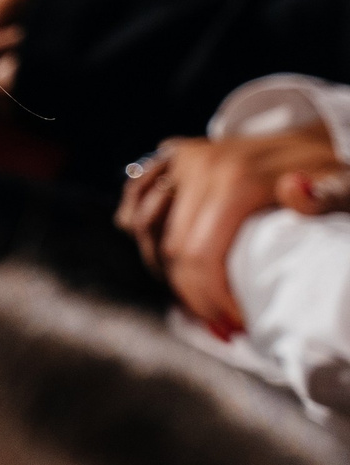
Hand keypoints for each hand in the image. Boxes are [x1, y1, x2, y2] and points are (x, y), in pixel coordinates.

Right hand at [115, 125, 343, 333]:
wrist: (306, 136)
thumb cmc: (327, 172)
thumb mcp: (341, 183)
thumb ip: (325, 194)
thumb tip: (294, 191)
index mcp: (236, 179)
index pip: (199, 253)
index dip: (209, 298)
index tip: (234, 326)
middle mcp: (198, 166)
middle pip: (170, 249)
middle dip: (190, 297)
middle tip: (219, 327)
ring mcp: (179, 160)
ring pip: (146, 230)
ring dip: (163, 272)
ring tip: (197, 300)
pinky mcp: (168, 159)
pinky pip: (136, 203)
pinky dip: (142, 236)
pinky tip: (167, 262)